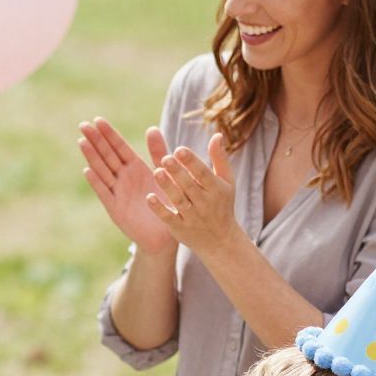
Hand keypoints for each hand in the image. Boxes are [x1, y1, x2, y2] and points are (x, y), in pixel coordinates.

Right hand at [79, 118, 176, 255]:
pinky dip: (97, 182)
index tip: (98, 120)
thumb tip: (152, 128)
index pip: (120, 147)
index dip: (109, 134)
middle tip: (83, 125)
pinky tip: (88, 171)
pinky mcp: (116, 209)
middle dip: (96, 141)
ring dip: (92, 157)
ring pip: (103, 171)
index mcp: (136, 168)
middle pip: (107, 156)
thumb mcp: (164, 174)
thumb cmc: (166, 204)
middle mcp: (124, 179)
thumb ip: (158, 153)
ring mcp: (118, 193)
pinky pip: (105, 194)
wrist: (165, 235)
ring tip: (82, 142)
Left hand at [146, 134, 236, 255]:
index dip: (191, 161)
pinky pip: (169, 218)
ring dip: (167, 187)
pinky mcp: (180, 229)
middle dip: (178, 172)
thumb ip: (220, 159)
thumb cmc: (221, 204)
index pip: (203, 173)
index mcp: (216, 189)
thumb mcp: (226, 182)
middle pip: (189, 186)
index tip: (179, 149)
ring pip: (178, 200)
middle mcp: (205, 203)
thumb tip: (217, 135)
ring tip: (157, 173)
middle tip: (165, 158)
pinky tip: (149, 197)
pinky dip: (159, 209)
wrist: (220, 241)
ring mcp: (192, 217)